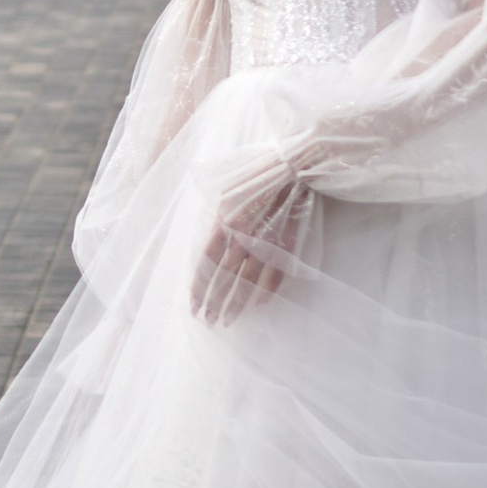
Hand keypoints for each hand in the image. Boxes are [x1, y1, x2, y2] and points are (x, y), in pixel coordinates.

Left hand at [192, 174, 313, 324]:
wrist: (294, 166)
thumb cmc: (256, 173)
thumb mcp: (225, 189)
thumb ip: (215, 216)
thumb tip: (204, 238)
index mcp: (224, 222)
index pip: (205, 263)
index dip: (198, 287)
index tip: (192, 305)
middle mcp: (242, 237)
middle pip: (223, 277)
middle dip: (213, 302)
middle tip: (207, 321)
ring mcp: (265, 243)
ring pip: (247, 282)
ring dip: (236, 304)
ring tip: (226, 321)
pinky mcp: (286, 246)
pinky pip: (275, 275)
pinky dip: (266, 292)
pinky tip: (258, 306)